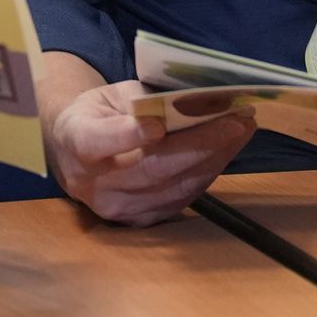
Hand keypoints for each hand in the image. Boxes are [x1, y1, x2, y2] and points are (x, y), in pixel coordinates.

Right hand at [47, 80, 254, 226]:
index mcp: (75, 141)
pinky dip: (208, 172)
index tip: (158, 125)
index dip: (127, 135)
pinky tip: (227, 150)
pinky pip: (182, 198)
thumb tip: (197, 99)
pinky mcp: (140, 220)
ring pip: (174, 187)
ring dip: (215, 158)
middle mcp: (93, 183)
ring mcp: (118, 208)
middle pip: (151, 168)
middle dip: (199, 143)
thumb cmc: (97, 116)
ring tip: (242, 130)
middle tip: (236, 121)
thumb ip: (144, 101)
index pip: (97, 141)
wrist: (74, 157)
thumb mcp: (110, 96)